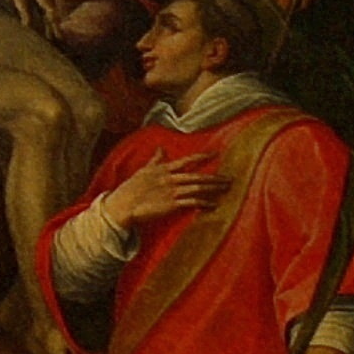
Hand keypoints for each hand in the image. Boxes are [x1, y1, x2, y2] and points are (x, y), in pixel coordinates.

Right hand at [103, 154, 226, 229]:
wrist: (123, 205)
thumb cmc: (131, 189)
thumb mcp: (143, 171)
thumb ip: (155, 160)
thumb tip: (161, 148)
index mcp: (164, 169)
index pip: (187, 160)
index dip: (202, 156)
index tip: (216, 153)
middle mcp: (170, 179)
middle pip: (197, 176)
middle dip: (215, 178)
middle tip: (229, 178)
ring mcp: (172, 191)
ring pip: (198, 188)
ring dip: (213, 189)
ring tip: (226, 189)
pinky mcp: (172, 205)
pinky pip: (193, 203)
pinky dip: (205, 204)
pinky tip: (214, 205)